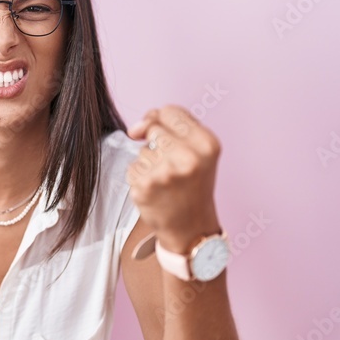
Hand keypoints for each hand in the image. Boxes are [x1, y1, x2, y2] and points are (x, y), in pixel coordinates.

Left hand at [125, 104, 221, 251]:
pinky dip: (140, 177)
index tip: (164, 134)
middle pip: (153, 128)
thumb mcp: (199, 152)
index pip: (169, 111)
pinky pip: (132, 167)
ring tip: (167, 181)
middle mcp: (187, 157)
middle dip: (156, 142)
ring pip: (142, 150)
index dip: (161, 119)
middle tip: (172, 165)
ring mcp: (164, 172)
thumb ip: (173, 126)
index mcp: (206, 144)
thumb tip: (136, 128)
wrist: (192, 229)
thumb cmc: (194, 185)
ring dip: (149, 162)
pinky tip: (156, 190)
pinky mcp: (144, 186)